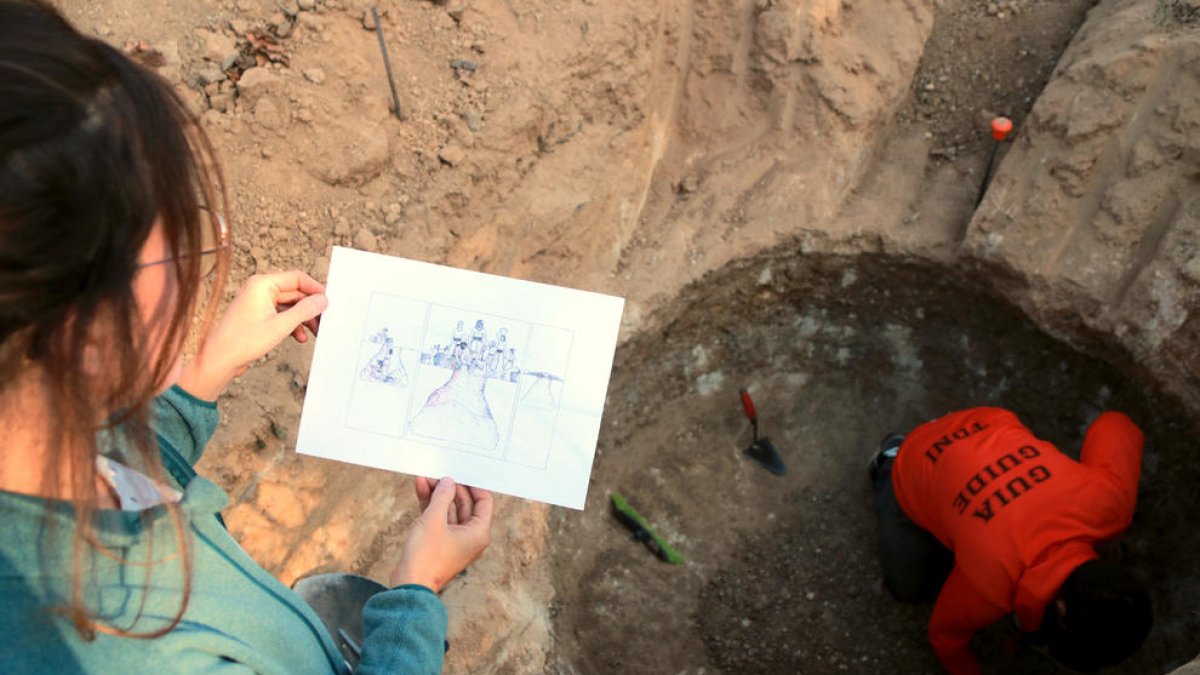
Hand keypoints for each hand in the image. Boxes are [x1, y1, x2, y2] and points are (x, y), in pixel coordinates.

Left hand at [178, 270, 326, 399]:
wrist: (219, 359)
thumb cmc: (241, 341)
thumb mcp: (280, 326)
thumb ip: (304, 311)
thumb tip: (322, 300)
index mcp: (262, 284)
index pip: (297, 278)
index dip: (314, 289)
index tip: (327, 301)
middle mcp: (260, 289)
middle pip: (295, 292)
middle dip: (310, 308)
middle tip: (323, 321)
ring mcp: (258, 303)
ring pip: (290, 305)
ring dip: (302, 318)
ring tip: (314, 332)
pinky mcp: (258, 316)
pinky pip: (282, 315)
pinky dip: (292, 325)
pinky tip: (299, 337)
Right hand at [389, 477, 493, 591]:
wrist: (409, 584)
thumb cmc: (426, 555)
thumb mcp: (434, 519)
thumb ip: (442, 496)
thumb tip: (448, 481)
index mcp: (479, 532)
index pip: (484, 501)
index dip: (472, 485)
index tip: (460, 472)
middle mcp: (470, 536)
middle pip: (464, 504)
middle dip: (449, 488)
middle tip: (436, 474)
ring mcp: (455, 539)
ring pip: (449, 510)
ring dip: (437, 494)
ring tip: (424, 478)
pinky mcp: (439, 542)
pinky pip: (439, 518)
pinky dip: (430, 505)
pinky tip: (420, 488)